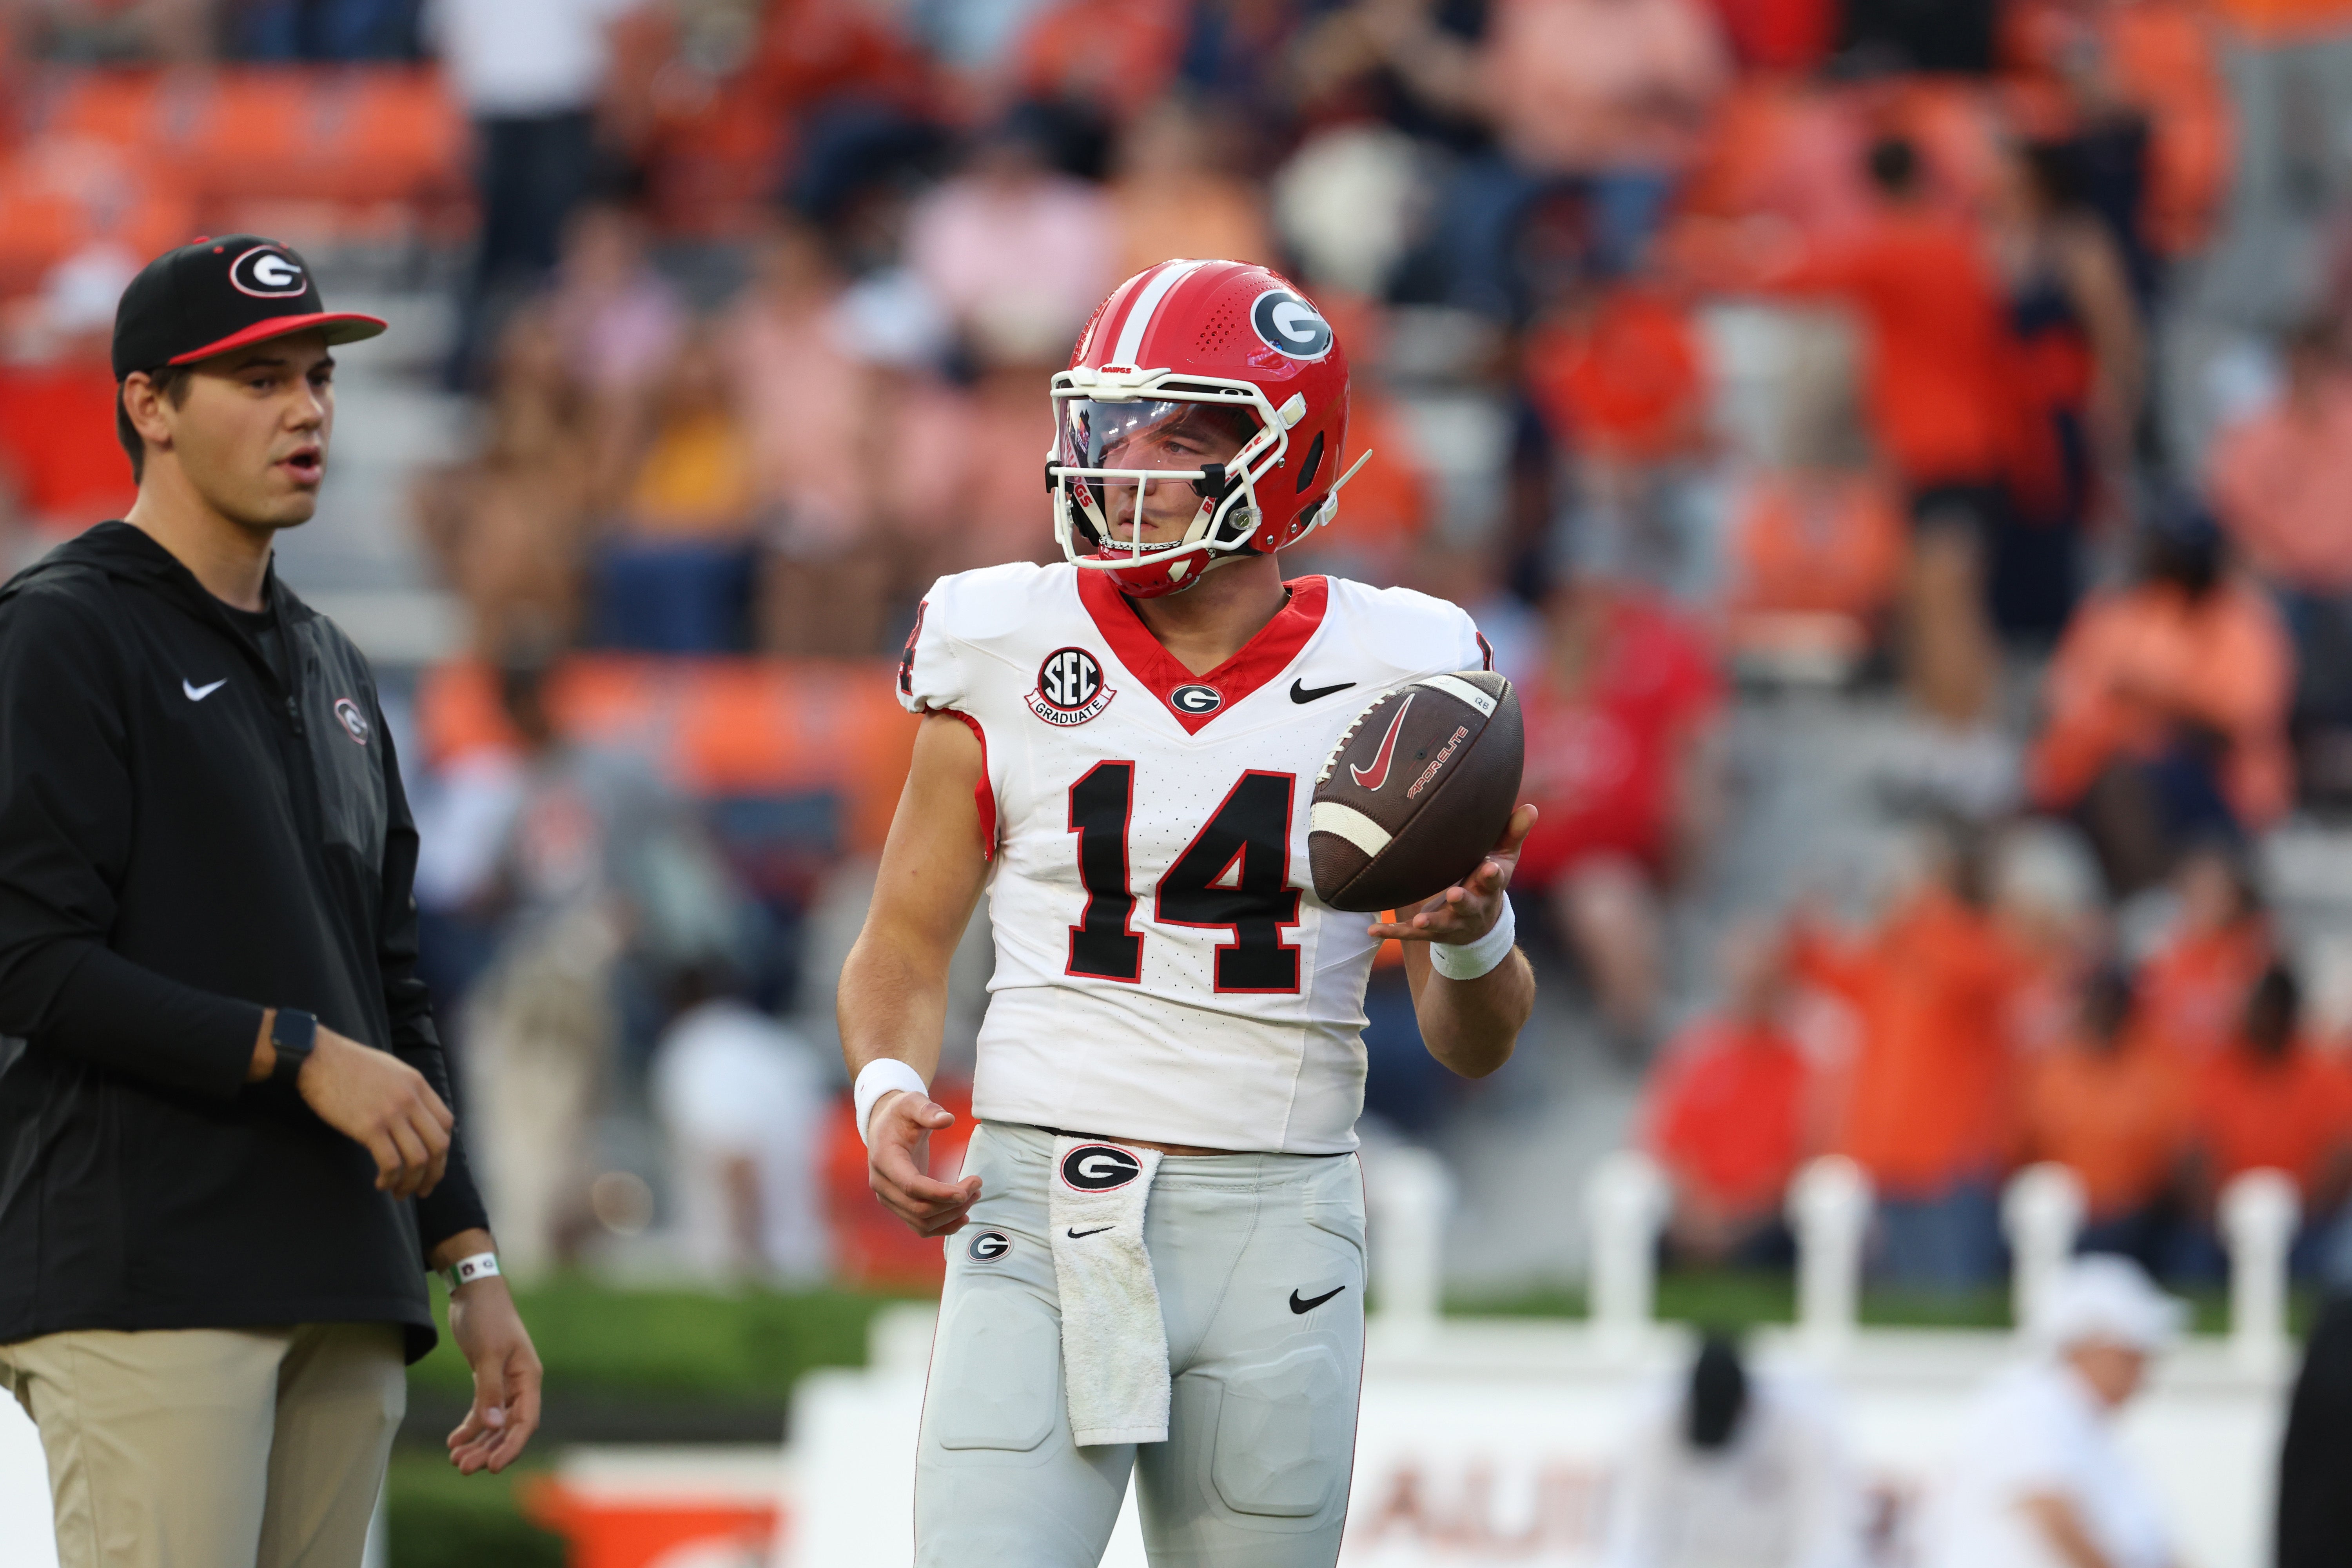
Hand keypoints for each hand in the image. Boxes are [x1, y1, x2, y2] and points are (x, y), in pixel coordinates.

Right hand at [297, 1028, 452, 1198]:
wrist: (317, 1057)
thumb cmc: (349, 1065)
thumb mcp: (391, 1070)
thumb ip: (407, 1092)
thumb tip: (414, 1118)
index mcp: (418, 1085)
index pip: (445, 1123)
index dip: (442, 1149)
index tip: (432, 1164)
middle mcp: (410, 1099)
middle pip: (438, 1145)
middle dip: (434, 1173)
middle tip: (423, 1189)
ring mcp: (391, 1114)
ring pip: (418, 1159)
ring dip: (412, 1183)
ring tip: (400, 1193)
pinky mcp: (368, 1127)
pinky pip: (391, 1162)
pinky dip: (391, 1178)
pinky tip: (382, 1183)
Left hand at [445, 1273, 541, 1474]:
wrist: (474, 1291)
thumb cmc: (487, 1318)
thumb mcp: (488, 1353)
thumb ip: (490, 1391)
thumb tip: (493, 1427)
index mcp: (528, 1377)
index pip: (526, 1421)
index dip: (511, 1447)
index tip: (493, 1467)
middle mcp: (520, 1384)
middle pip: (508, 1428)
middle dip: (488, 1450)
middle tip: (463, 1467)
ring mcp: (504, 1383)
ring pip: (494, 1424)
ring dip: (477, 1443)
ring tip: (455, 1460)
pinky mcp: (487, 1379)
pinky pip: (482, 1411)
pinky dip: (469, 1427)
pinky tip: (454, 1440)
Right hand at [867, 1089, 981, 1237]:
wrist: (884, 1126)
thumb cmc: (900, 1114)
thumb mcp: (911, 1103)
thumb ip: (927, 1110)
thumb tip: (948, 1119)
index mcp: (884, 1160)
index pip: (911, 1186)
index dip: (940, 1193)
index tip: (967, 1190)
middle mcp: (882, 1184)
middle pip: (919, 1208)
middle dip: (952, 1203)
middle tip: (977, 1184)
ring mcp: (888, 1198)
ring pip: (921, 1221)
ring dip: (952, 1214)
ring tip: (974, 1194)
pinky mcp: (898, 1205)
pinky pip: (920, 1226)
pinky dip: (943, 1227)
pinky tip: (963, 1217)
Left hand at [1366, 804, 1537, 945]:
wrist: (1480, 926)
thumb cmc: (1489, 880)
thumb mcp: (1504, 857)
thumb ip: (1513, 832)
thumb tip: (1532, 807)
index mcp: (1490, 887)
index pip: (1494, 880)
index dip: (1492, 875)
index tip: (1490, 867)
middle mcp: (1473, 907)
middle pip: (1469, 904)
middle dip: (1463, 900)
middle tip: (1455, 894)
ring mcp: (1453, 922)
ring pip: (1442, 924)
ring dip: (1432, 921)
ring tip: (1420, 919)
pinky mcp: (1433, 933)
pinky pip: (1410, 934)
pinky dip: (1392, 931)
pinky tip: (1372, 930)